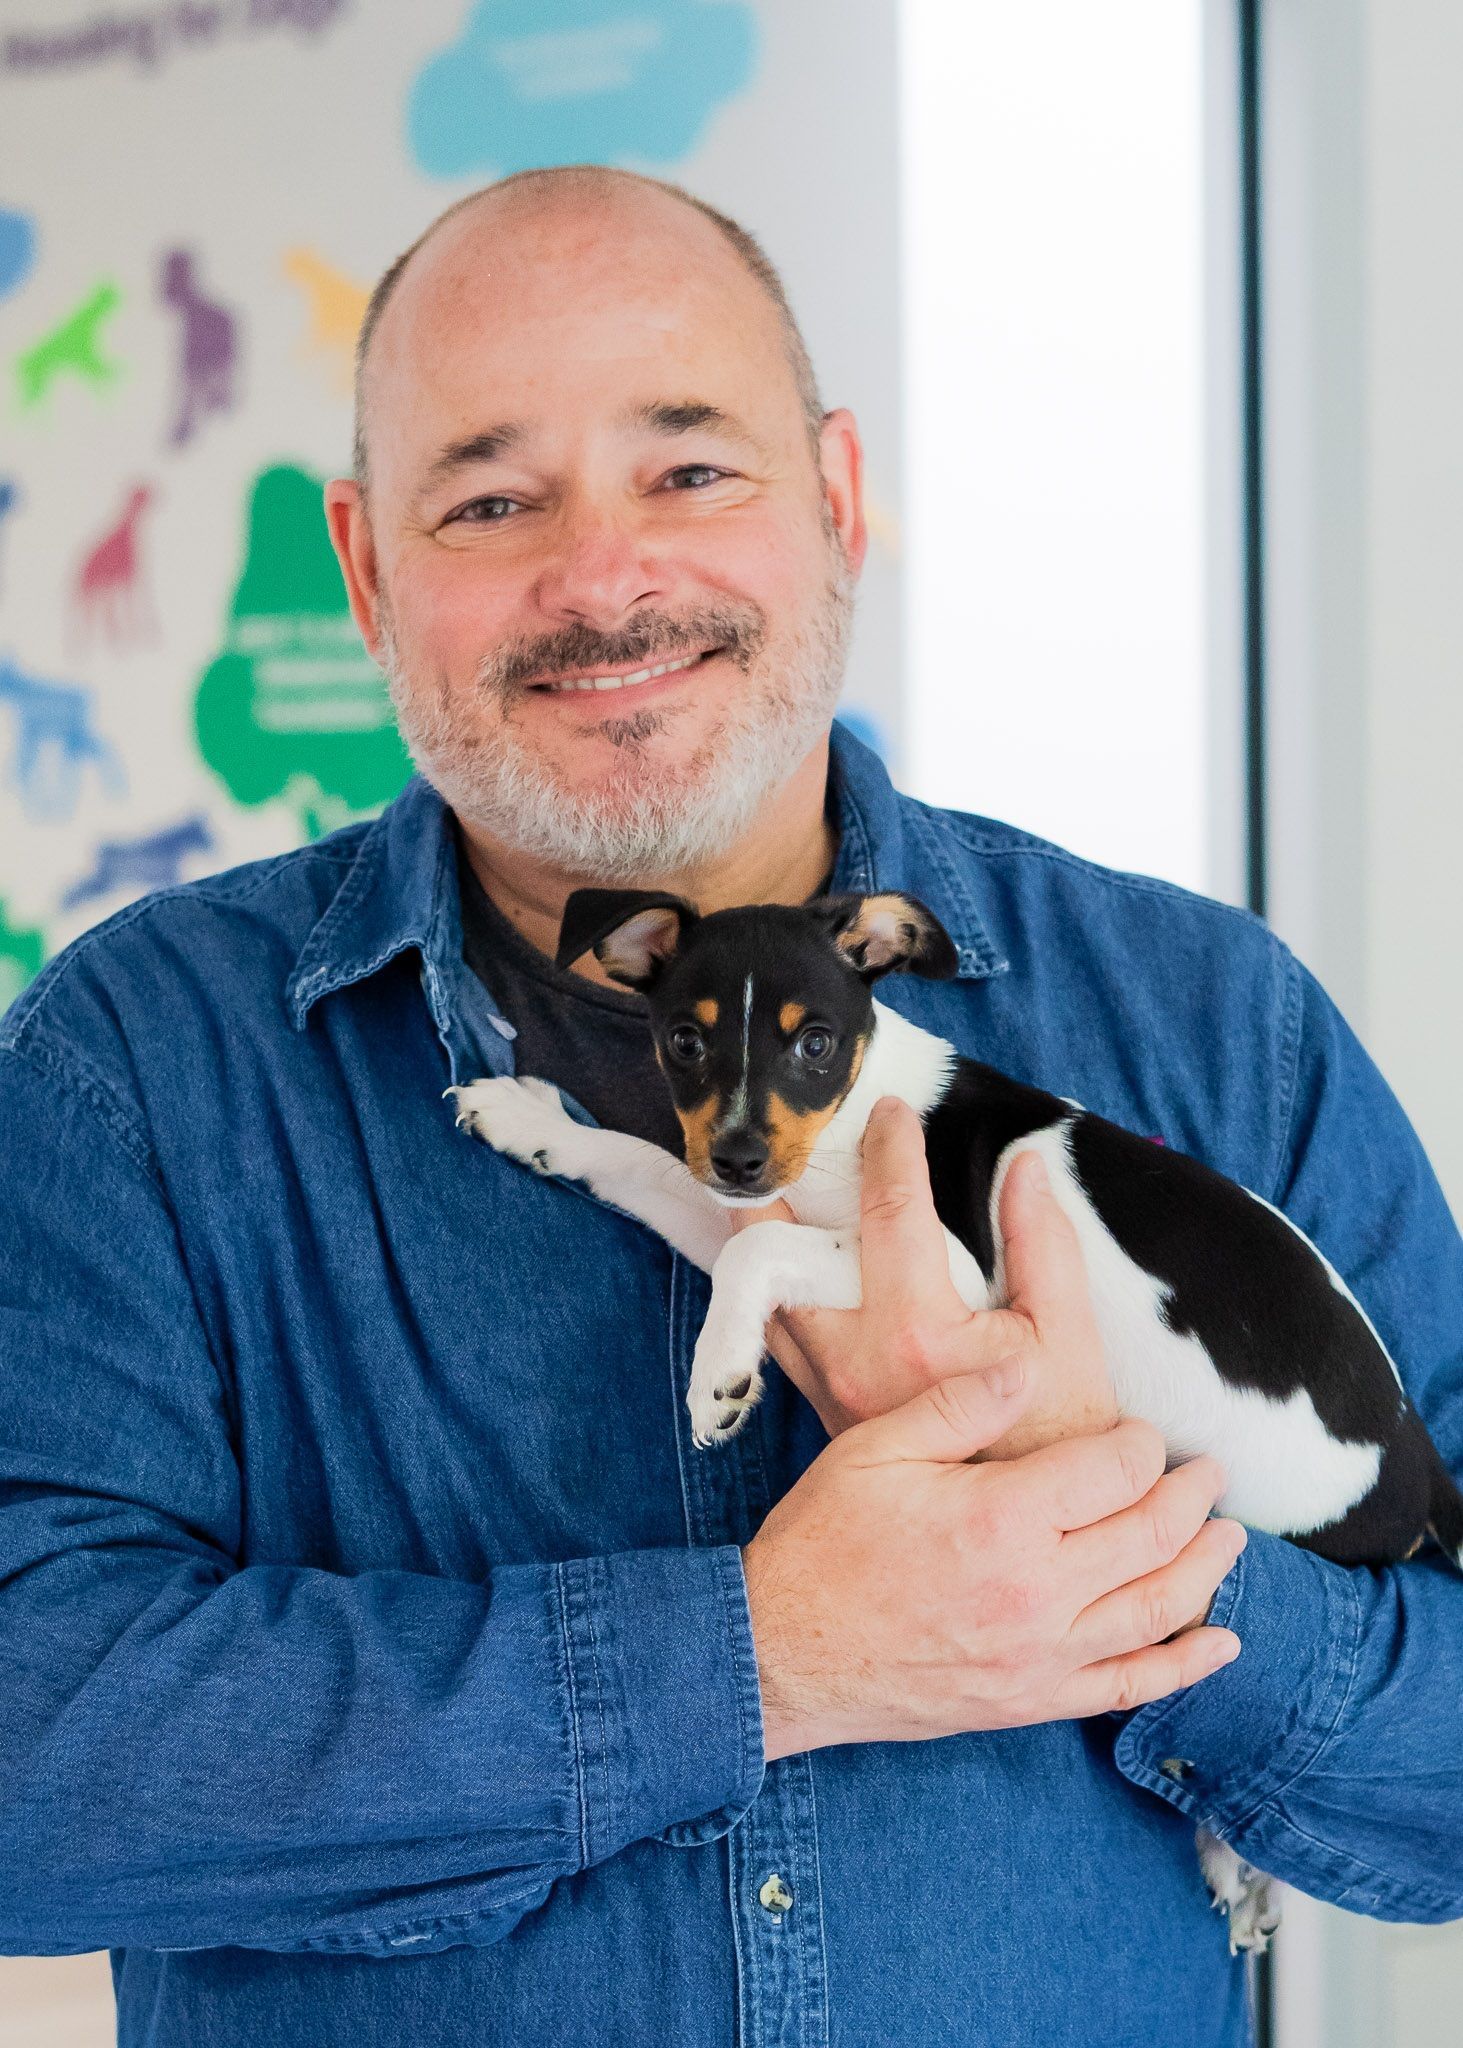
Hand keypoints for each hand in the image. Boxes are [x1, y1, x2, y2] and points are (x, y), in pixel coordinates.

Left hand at [729, 1096, 1117, 1456]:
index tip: (889, 1110)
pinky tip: (788, 1262)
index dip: (890, 1149)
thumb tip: (1024, 1167)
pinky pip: (779, 1334)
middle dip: (773, 1185)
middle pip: (783, 1249)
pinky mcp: (824, 1409)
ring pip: (766, 1295)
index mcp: (915, 1329)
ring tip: (768, 1185)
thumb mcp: (1066, 1337)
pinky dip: (773, 1288)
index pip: (890, 1212)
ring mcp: (830, 1386)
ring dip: (761, 1236)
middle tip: (777, 1133)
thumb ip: (1042, 1244)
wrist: (1020, 1537)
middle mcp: (854, 1357)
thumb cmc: (1056, 1438)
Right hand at [740, 1375, 1245, 1761]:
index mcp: (1002, 1518)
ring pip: (1156, 1609)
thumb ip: (961, 1402)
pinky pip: (1128, 1687)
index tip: (1142, 1431)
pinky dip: (1183, 1666)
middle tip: (1210, 1472)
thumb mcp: (877, 1448)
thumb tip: (1027, 1362)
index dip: (1141, 1443)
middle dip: (1190, 1497)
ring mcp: (1039, 1655)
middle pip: (1150, 1535)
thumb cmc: (822, 1543)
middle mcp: (1036, 1591)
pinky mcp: (1030, 1700)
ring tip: (1229, 1539)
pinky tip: (1219, 1644)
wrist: (780, 1652)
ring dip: (1204, 1570)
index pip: (1114, 1470)